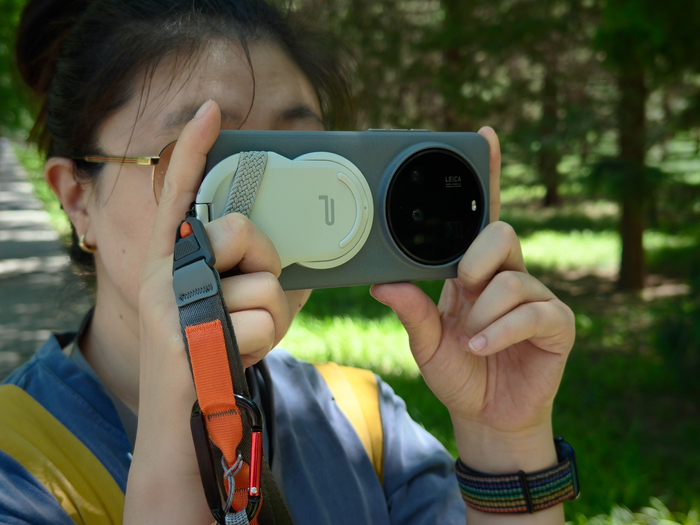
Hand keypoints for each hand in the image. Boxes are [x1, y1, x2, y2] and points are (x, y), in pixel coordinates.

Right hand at [126, 100, 295, 523]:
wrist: (183, 414)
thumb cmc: (211, 353)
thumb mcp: (228, 304)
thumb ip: (246, 271)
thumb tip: (282, 252)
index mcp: (172, 257)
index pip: (180, 191)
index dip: (196, 148)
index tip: (213, 109)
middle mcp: (164, 271)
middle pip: (243, 231)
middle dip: (266, 262)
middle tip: (252, 294)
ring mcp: (173, 303)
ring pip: (263, 285)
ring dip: (269, 318)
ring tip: (241, 336)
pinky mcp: (189, 336)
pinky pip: (261, 325)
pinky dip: (262, 346)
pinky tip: (235, 357)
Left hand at [370, 127, 574, 453]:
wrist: (485, 415)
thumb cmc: (458, 371)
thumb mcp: (425, 341)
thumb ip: (411, 310)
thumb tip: (383, 281)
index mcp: (474, 271)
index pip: (481, 216)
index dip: (487, 175)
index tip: (482, 136)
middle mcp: (507, 275)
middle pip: (501, 233)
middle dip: (477, 258)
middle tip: (462, 288)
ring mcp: (536, 298)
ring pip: (513, 278)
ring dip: (484, 312)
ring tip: (471, 338)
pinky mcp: (557, 324)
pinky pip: (534, 312)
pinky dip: (502, 331)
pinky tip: (484, 347)